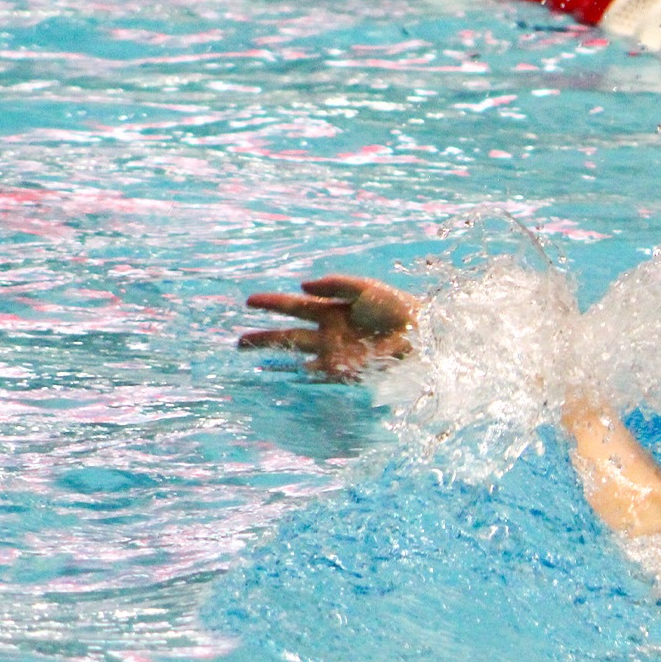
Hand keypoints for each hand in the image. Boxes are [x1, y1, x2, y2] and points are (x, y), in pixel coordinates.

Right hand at [240, 274, 416, 380]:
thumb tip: (300, 286)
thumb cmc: (396, 307)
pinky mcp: (346, 371)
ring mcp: (335, 353)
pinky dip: (300, 376)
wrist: (423, 332)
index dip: (271, 304)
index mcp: (330, 310)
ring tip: (253, 364)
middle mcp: (328, 333)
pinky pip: (317, 375)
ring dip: (275, 360)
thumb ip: (333, 284)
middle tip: (237, 342)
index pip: (293, 307)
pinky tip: (284, 377)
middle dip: (263, 339)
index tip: (247, 301)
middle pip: (288, 335)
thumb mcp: (364, 288)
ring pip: (297, 357)